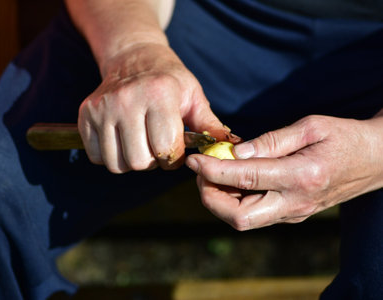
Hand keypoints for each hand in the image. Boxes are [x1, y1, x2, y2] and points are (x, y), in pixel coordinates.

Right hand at [78, 43, 238, 172]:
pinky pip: (97, 157)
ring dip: (132, 161)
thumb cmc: (169, 80)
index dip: (174, 157)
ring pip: (117, 164)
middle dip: (153, 161)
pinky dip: (111, 156)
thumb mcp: (193, 96)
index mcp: (159, 94)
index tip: (176, 149)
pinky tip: (122, 141)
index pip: (166, 148)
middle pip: (139, 161)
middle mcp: (127, 99)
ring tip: (140, 143)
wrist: (134, 58)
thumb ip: (209, 125)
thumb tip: (231, 148)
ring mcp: (102, 107)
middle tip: (157, 146)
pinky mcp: (86, 114)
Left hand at [186, 115, 382, 230]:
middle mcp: (295, 202)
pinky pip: (255, 214)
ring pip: (243, 220)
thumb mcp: (311, 126)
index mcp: (301, 176)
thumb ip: (272, 140)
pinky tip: (232, 179)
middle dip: (210, 197)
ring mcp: (294, 212)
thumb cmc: (345, 137)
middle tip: (202, 172)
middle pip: (238, 217)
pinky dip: (235, 200)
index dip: (212, 170)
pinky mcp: (292, 214)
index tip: (194, 159)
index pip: (244, 179)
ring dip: (220, 200)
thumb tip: (236, 152)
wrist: (375, 160)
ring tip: (213, 172)